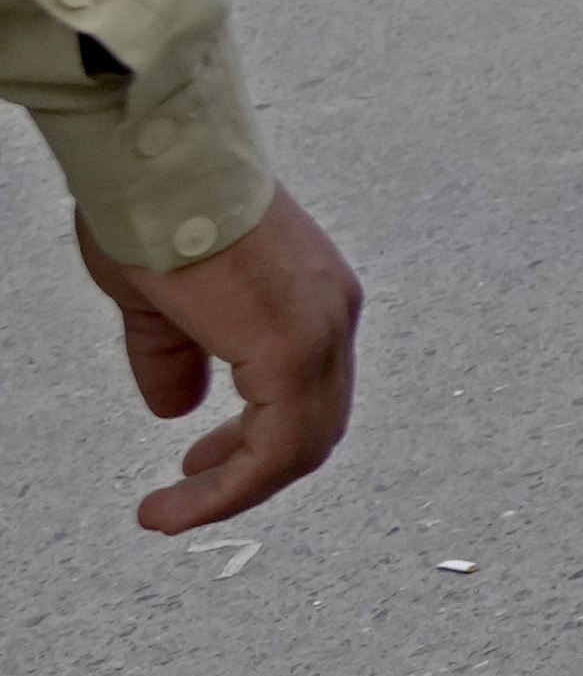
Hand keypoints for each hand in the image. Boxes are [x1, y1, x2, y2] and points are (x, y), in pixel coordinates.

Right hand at [78, 189, 360, 533]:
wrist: (158, 163)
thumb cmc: (159, 206)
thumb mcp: (164, 300)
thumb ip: (176, 356)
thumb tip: (176, 407)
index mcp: (312, 298)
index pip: (305, 396)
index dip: (256, 443)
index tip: (201, 464)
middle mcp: (331, 314)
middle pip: (313, 426)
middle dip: (249, 471)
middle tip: (192, 492)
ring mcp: (321, 330)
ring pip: (300, 445)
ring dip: (234, 491)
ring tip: (174, 512)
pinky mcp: (292, 348)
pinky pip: (277, 445)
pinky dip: (230, 486)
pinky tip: (180, 502)